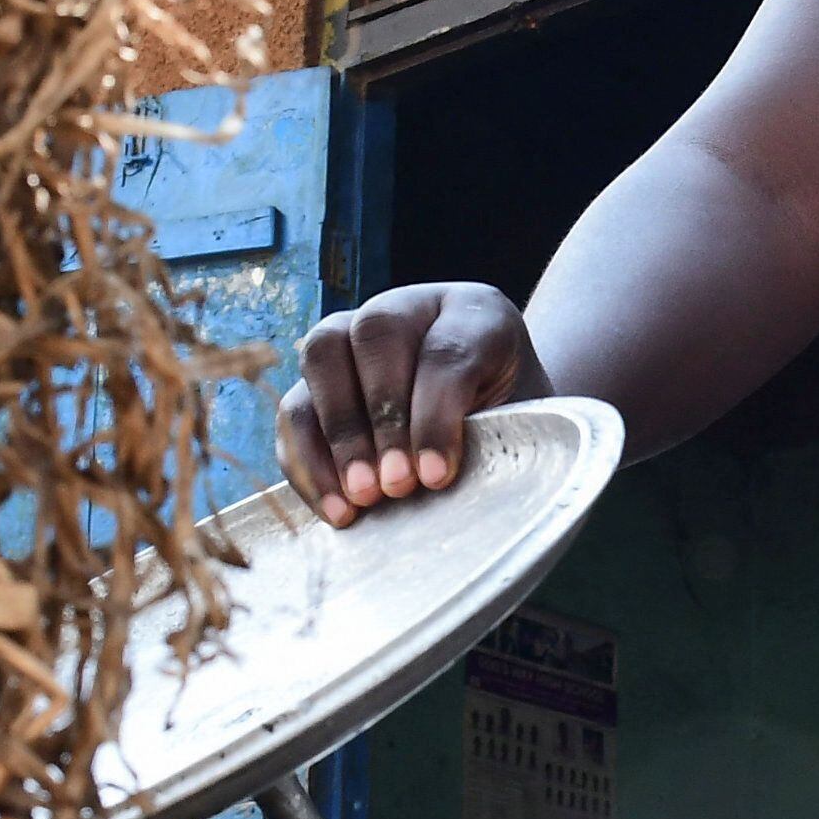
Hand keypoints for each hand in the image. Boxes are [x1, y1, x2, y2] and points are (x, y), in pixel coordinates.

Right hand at [275, 284, 545, 526]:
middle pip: (375, 334)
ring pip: (322, 355)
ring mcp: (354, 335)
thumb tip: (439, 482)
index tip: (437, 476)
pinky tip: (336, 508)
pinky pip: (294, 408)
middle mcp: (408, 310)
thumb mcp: (524, 425)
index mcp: (475, 313)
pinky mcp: (318, 380)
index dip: (437, 415)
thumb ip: (497, 440)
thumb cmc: (514, 425)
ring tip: (360, 499)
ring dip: (337, 435)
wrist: (494, 419)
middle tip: (394, 487)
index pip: (447, 350)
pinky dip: (308, 460)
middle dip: (381, 418)